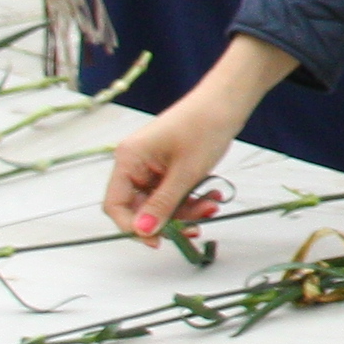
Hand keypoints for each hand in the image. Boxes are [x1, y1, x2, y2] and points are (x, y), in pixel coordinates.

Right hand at [101, 91, 239, 237]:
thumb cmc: (204, 126)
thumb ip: (162, 206)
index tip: (157, 241)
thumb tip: (143, 232)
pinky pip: (173, 193)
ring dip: (186, 210)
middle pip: (141, 208)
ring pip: (161, 204)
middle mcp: (135, 163)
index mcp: (128, 160)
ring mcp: (152, 165)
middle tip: (194, 227)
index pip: (116, 205)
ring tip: (211, 205)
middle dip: (170, 219)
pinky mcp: (168, 167)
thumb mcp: (185, 174)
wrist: (228, 102)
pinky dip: (191, 199)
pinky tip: (212, 196)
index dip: (133, 227)